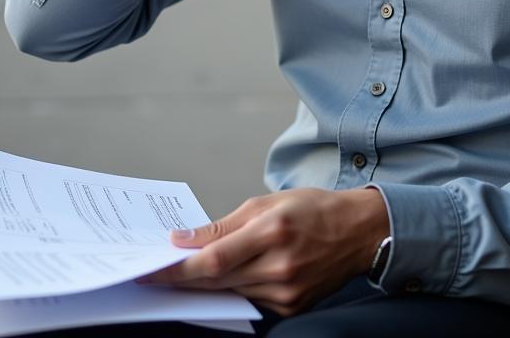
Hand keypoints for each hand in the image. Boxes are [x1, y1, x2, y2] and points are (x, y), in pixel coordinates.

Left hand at [137, 188, 389, 316]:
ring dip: (205, 285)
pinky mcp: (291, 307)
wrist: (358, 232)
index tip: (151, 267)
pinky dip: (233, 290)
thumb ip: (224, 225)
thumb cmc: (311, 209)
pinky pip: (251, 301)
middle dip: (182, 278)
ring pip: (231, 292)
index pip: (213, 259)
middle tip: (154, 274)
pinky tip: (224, 279)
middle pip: (217, 281)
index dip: (178, 268)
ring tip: (184, 273)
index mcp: (272, 232)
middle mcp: (279, 266)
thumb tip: (184, 239)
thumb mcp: (267, 203)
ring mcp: (287, 292)